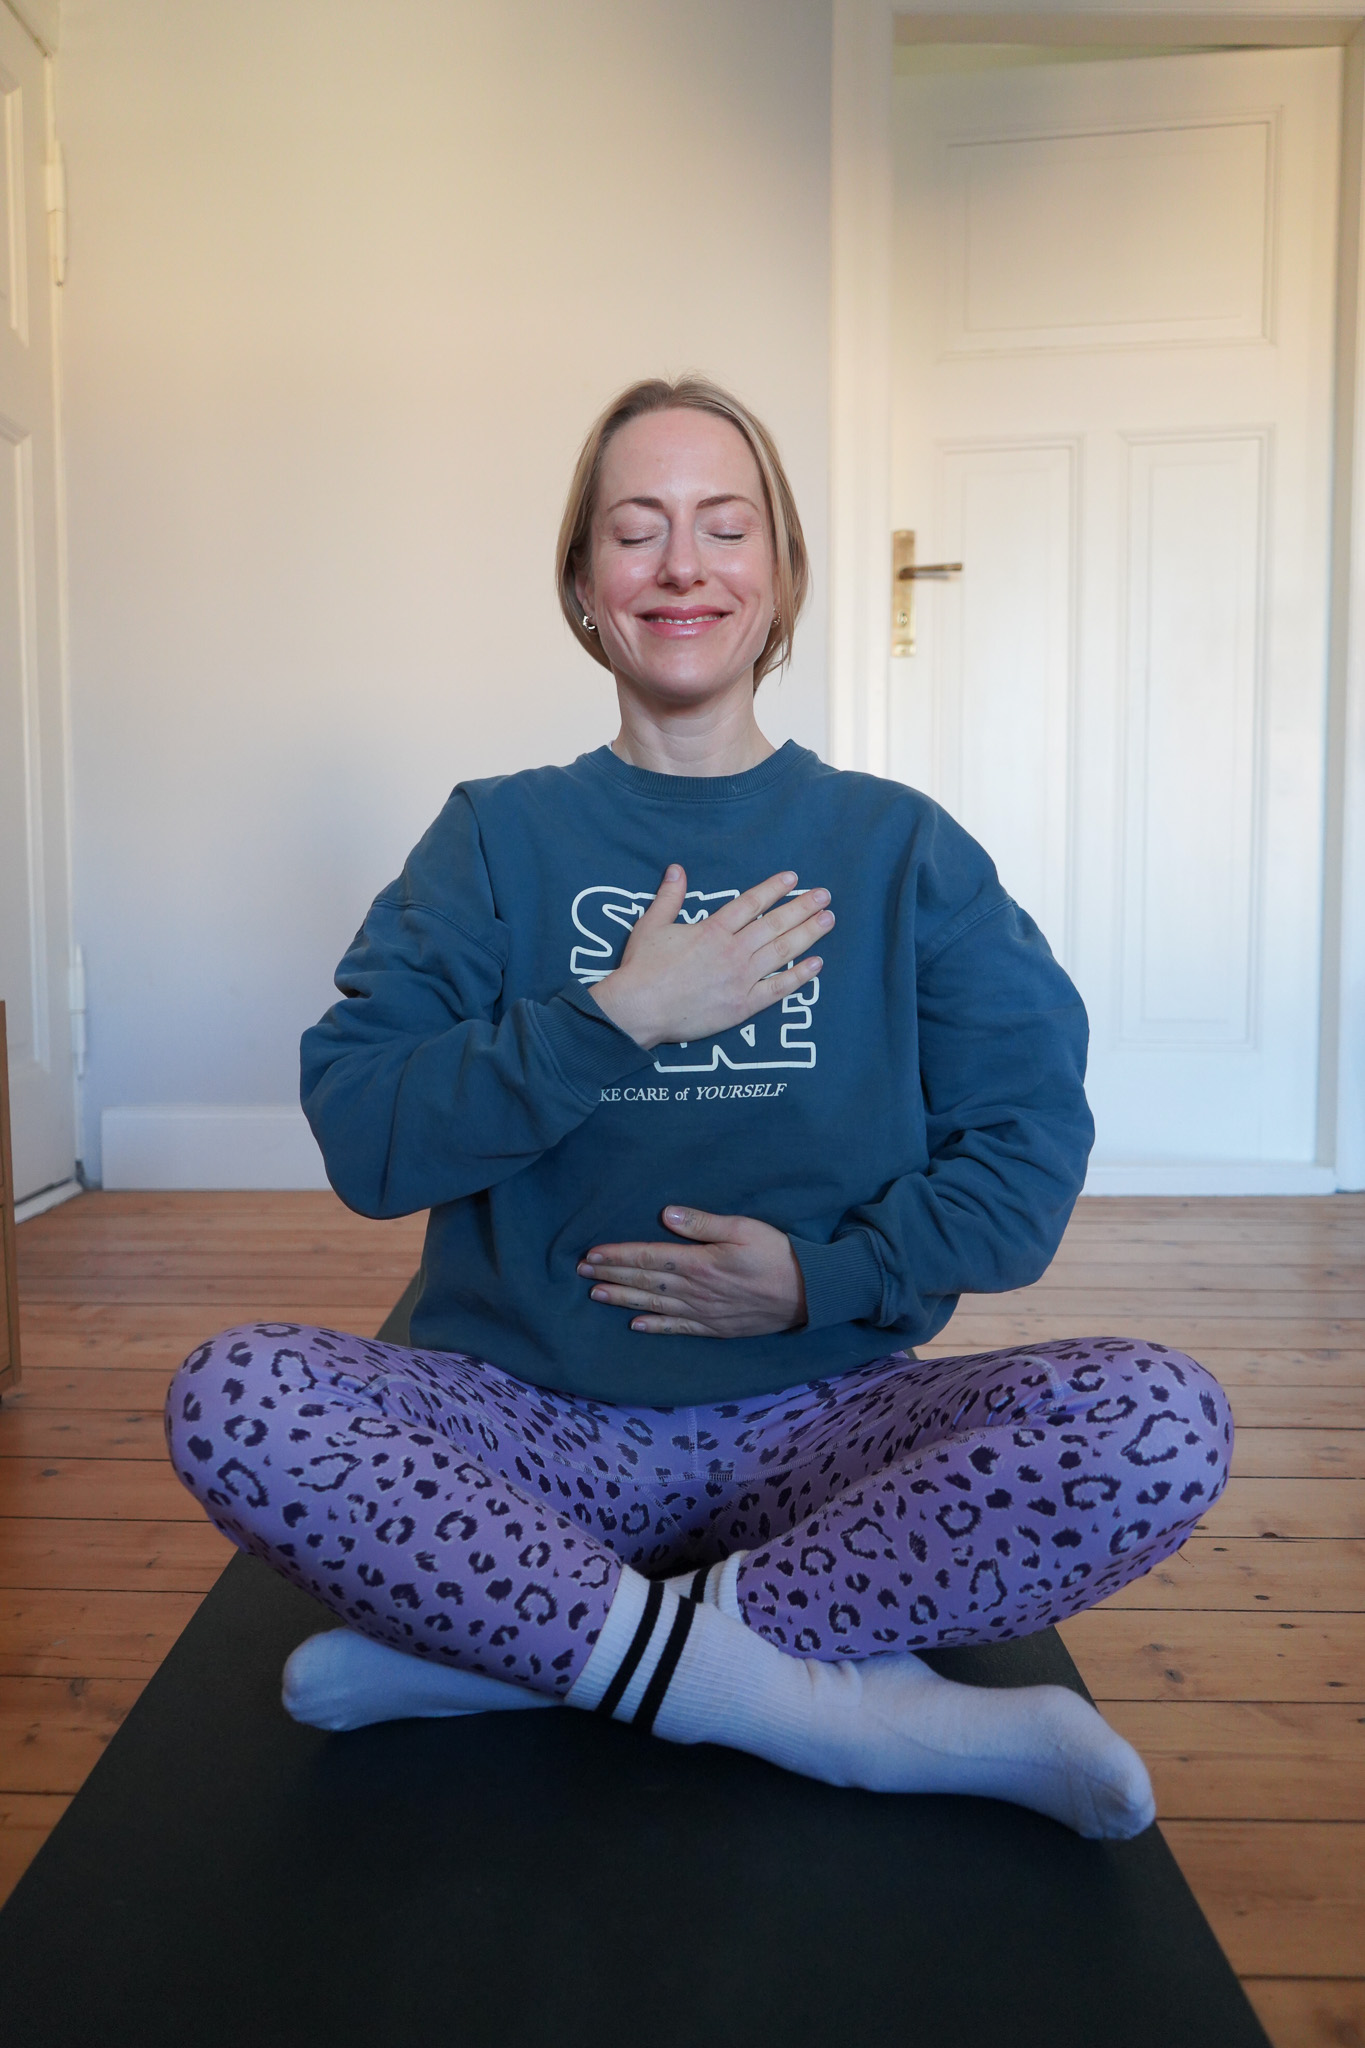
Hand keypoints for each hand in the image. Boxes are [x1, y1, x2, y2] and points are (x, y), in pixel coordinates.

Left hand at [578, 1207, 807, 1337]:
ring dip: (623, 1300)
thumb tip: (667, 1215)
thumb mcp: (745, 1228)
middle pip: (644, 1283)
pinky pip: (679, 1328)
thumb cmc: (779, 1254)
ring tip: (596, 1295)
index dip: (618, 1256)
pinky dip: (655, 1326)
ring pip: (654, 1306)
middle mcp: (696, 1291)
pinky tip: (636, 1325)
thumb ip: (704, 1223)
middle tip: (580, 1273)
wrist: (810, 1294)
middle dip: (610, 1276)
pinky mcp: (716, 1327)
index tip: (591, 1254)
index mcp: (700, 1263)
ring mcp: (705, 1312)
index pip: (648, 1258)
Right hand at [589, 865, 830, 1050]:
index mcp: (712, 930)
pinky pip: (777, 989)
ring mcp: (740, 979)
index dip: (774, 888)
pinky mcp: (742, 1006)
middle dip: (802, 907)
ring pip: (782, 951)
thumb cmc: (642, 968)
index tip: (794, 879)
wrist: (638, 1009)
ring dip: (808, 934)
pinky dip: (799, 977)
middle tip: (825, 896)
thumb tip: (676, 869)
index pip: (751, 903)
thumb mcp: (652, 925)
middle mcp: (732, 950)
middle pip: (775, 924)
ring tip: (828, 920)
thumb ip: (669, 897)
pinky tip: (817, 964)